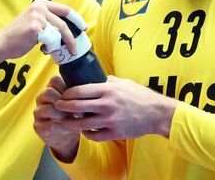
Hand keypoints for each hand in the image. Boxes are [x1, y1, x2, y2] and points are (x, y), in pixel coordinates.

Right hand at [0, 0, 76, 65]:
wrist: (2, 43)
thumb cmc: (19, 36)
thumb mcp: (35, 22)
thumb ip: (49, 22)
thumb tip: (67, 31)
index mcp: (41, 3)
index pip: (65, 10)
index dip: (77, 19)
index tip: (83, 28)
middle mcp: (39, 7)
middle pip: (63, 24)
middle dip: (71, 39)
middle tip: (74, 50)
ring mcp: (37, 16)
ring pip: (58, 34)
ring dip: (56, 45)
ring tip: (47, 49)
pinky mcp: (35, 28)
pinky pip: (51, 41)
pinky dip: (49, 48)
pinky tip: (41, 48)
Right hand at [33, 76, 80, 161]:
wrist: (65, 136)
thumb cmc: (72, 115)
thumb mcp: (75, 103)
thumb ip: (76, 95)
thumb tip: (87, 93)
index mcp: (50, 89)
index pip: (55, 79)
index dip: (66, 87)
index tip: (75, 97)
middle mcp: (41, 98)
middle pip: (49, 92)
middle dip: (64, 102)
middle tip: (75, 110)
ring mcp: (38, 112)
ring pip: (48, 108)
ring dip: (63, 115)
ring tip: (72, 120)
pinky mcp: (38, 126)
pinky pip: (49, 125)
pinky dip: (61, 127)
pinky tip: (67, 128)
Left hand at [55, 76, 177, 141]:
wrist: (156, 113)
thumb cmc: (139, 96)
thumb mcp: (122, 82)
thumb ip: (106, 81)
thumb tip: (91, 78)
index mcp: (107, 90)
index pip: (78, 91)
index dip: (67, 93)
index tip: (63, 95)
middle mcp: (106, 105)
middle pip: (76, 106)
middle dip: (62, 107)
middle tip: (57, 106)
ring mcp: (110, 120)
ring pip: (81, 124)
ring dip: (70, 123)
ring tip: (65, 120)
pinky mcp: (114, 133)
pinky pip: (93, 135)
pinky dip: (86, 133)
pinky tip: (85, 130)